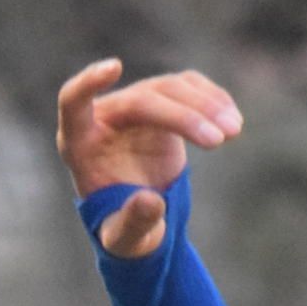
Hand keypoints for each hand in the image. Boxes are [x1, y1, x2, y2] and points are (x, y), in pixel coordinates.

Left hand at [55, 58, 243, 257]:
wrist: (140, 217)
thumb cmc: (122, 227)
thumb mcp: (123, 238)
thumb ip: (133, 223)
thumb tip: (150, 201)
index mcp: (79, 144)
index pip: (73, 101)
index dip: (89, 82)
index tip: (114, 66)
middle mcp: (105, 117)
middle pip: (140, 100)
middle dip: (180, 116)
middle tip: (218, 140)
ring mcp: (134, 105)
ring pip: (169, 88)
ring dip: (204, 105)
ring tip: (233, 131)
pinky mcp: (163, 103)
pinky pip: (188, 88)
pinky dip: (212, 100)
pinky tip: (233, 119)